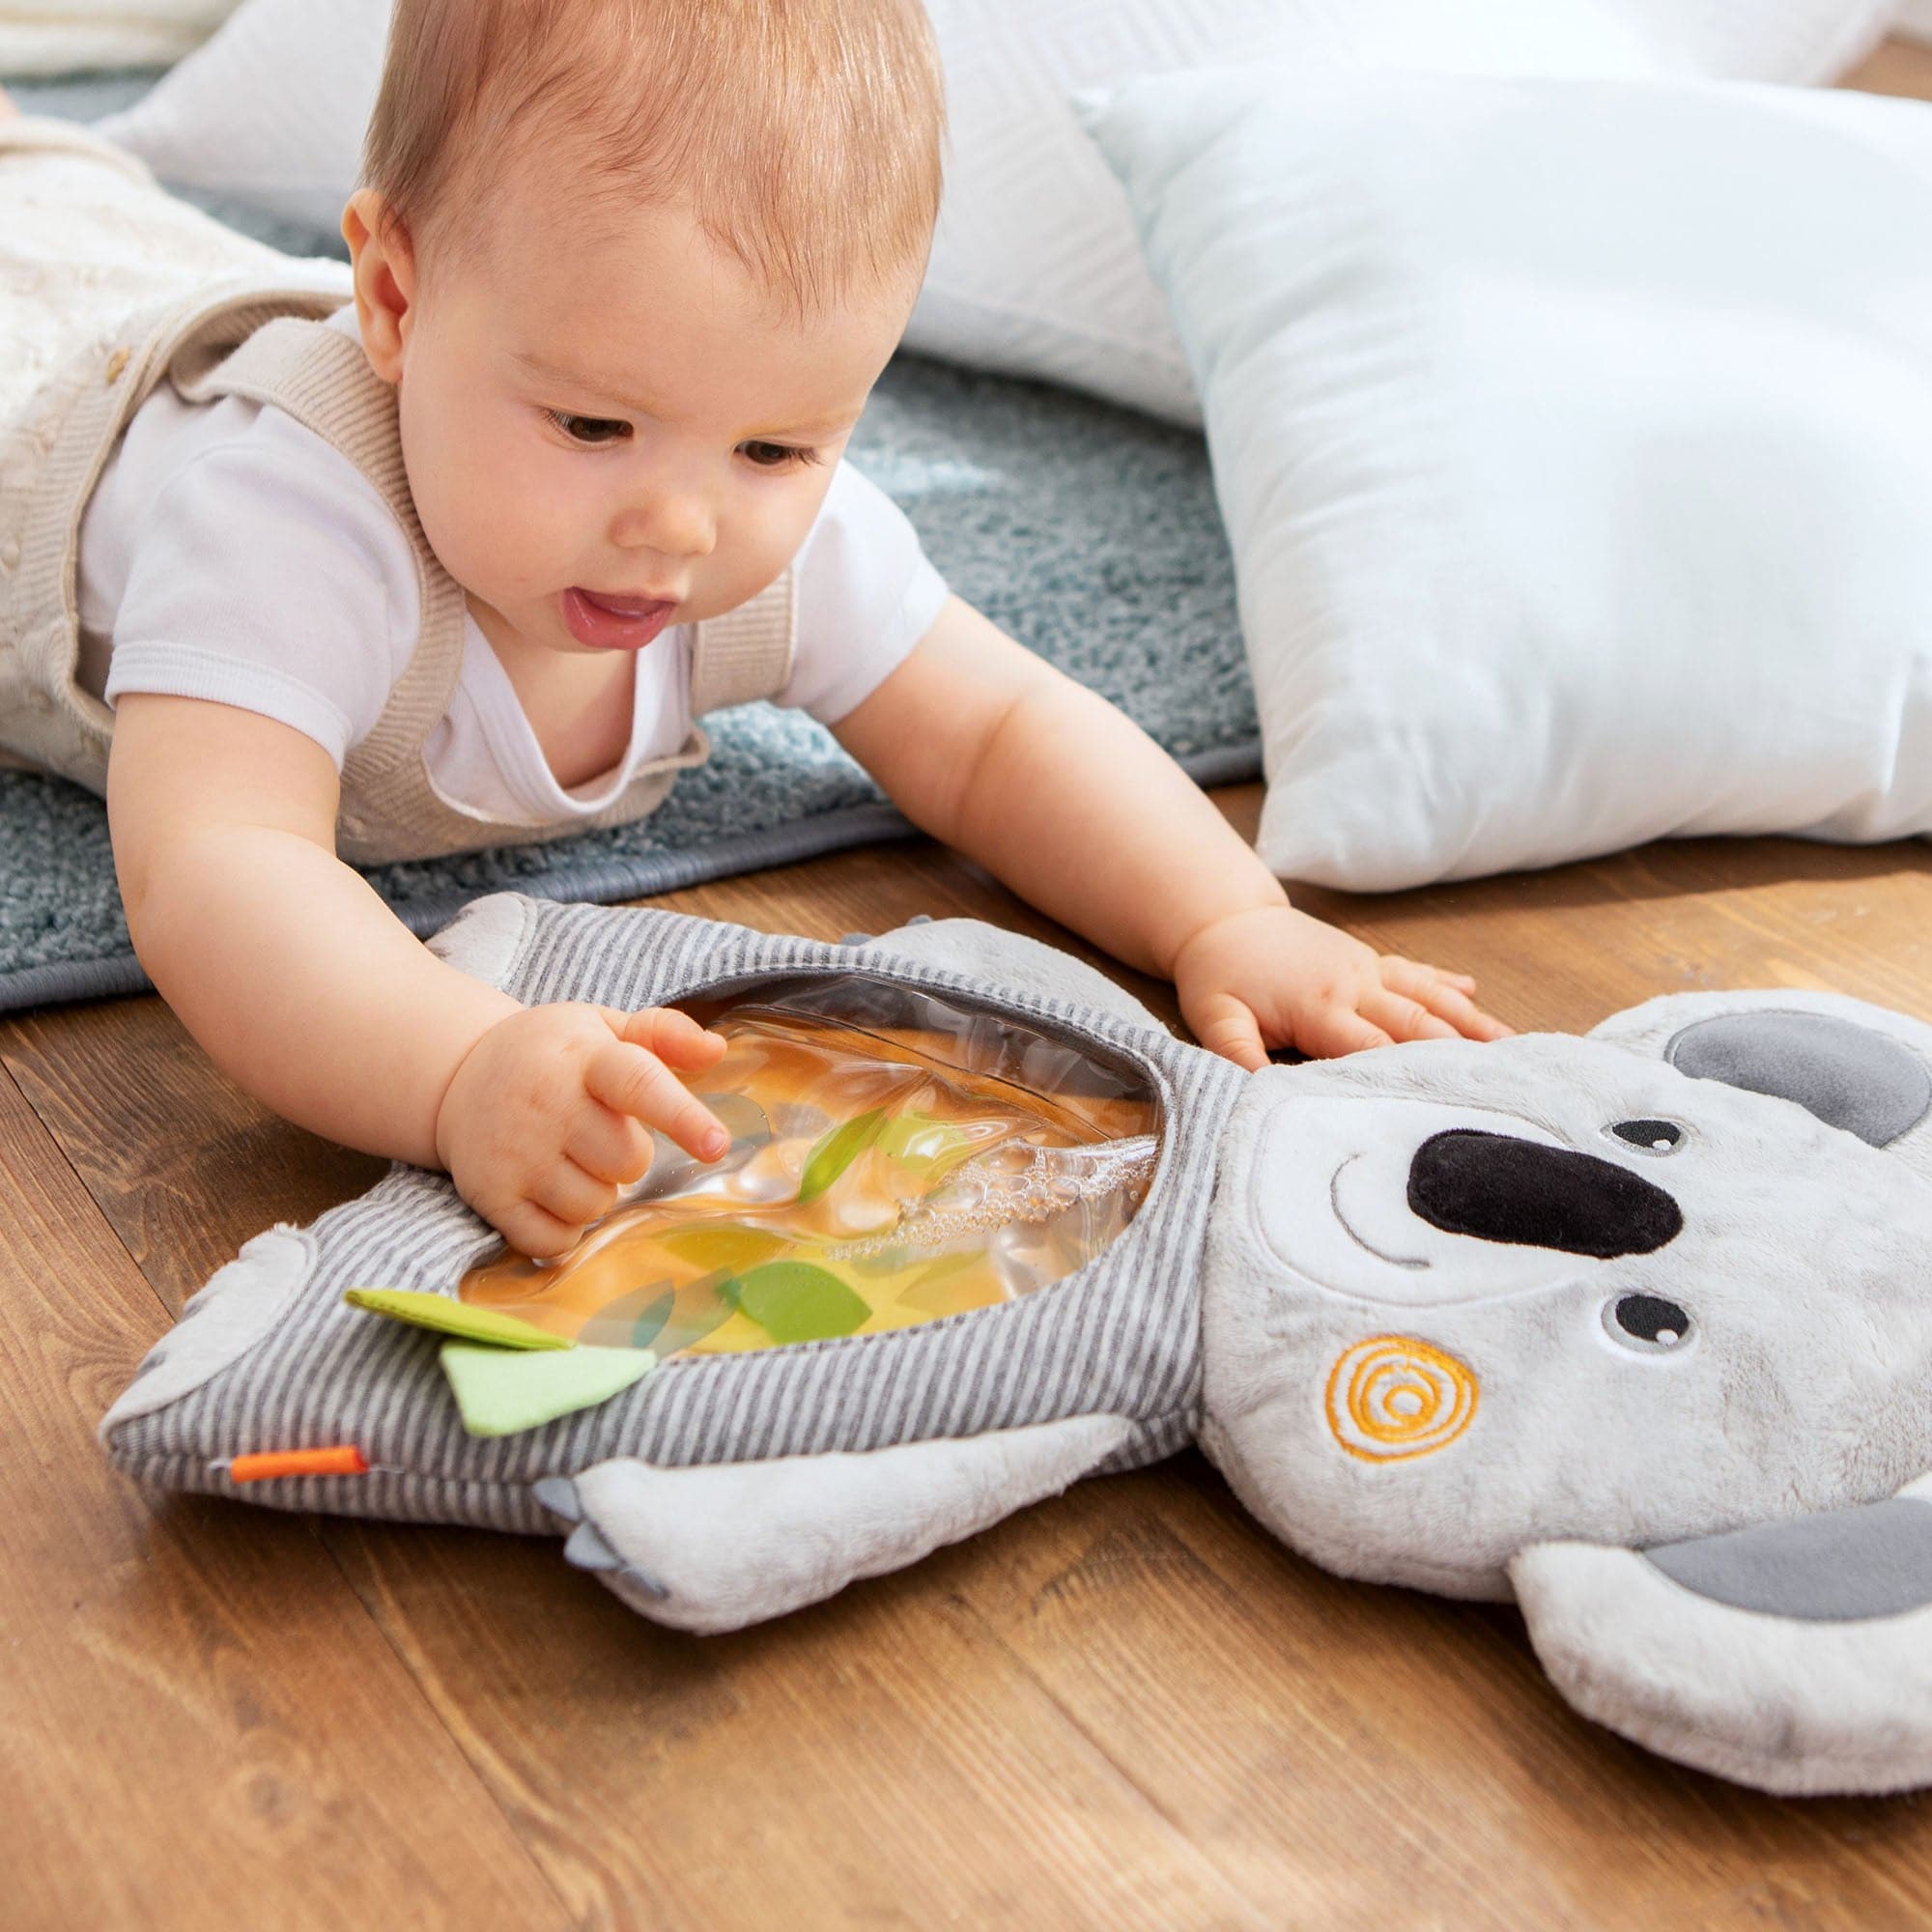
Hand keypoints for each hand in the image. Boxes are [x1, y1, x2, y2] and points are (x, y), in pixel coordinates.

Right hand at [434, 1002, 728, 1257]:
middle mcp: (546, 1105)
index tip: (716, 1145)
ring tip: (569, 1157)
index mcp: (584, 1058)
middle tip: (598, 1133)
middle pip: (627, 1161)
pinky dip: (564, 1227)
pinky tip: (549, 1191)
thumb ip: (662, 1035)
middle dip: (628, 1156)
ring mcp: (514, 1153)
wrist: (458, 1076)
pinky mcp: (490, 1194)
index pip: (638, 1085)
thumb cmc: (553, 1055)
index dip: (681, 1116)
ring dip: (596, 1191)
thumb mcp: (603, 1027)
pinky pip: (554, 1240)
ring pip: (594, 1205)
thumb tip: (715, 1051)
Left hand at [1172, 903, 1511, 1068]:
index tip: (1446, 1098)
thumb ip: (1237, 1056)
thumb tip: (1259, 1095)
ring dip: (1470, 1019)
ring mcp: (1366, 968)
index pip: (1373, 1049)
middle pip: (1417, 1023)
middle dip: (1459, 1052)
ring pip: (1428, 995)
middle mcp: (1354, 984)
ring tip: (1511, 1045)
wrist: (1221, 917)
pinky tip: (1475, 992)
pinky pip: (1415, 970)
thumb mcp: (1214, 1018)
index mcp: (1320, 1006)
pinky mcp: (1367, 958)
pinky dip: (1446, 983)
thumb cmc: (1218, 974)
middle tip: (1502, 1082)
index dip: (1409, 1074)